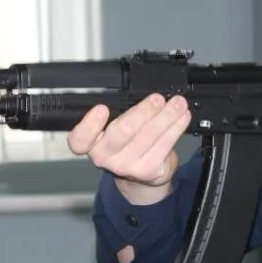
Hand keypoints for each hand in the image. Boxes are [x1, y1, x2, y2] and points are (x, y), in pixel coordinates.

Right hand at [67, 93, 190, 205]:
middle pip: (120, 134)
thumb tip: (139, 88)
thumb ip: (118, 110)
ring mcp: (126, 166)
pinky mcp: (147, 170)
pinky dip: (175, 128)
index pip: (79, 139)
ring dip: (166, 117)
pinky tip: (182, 117)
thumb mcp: (114, 125)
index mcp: (91, 142)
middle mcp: (104, 156)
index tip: (102, 109)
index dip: (88, 125)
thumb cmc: (126, 142)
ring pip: (147, 137)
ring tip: (177, 103)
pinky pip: (163, 146)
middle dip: (142, 113)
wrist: (141, 173)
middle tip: (157, 99)